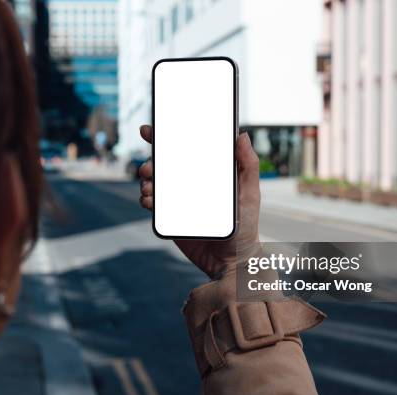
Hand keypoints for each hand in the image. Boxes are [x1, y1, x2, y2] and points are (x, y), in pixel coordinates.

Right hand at [138, 125, 260, 278]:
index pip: (183, 149)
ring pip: (154, 183)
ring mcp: (177, 201)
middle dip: (150, 161)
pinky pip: (152, 205)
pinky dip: (146, 200)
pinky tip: (149, 201)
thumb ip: (248, 165)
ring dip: (146, 180)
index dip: (164, 137)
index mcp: (206, 172)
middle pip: (163, 165)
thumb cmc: (246, 226)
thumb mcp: (250, 193)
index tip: (151, 131)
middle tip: (149, 167)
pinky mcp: (170, 218)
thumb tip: (241, 135)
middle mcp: (189, 184)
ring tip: (149, 185)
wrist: (232, 262)